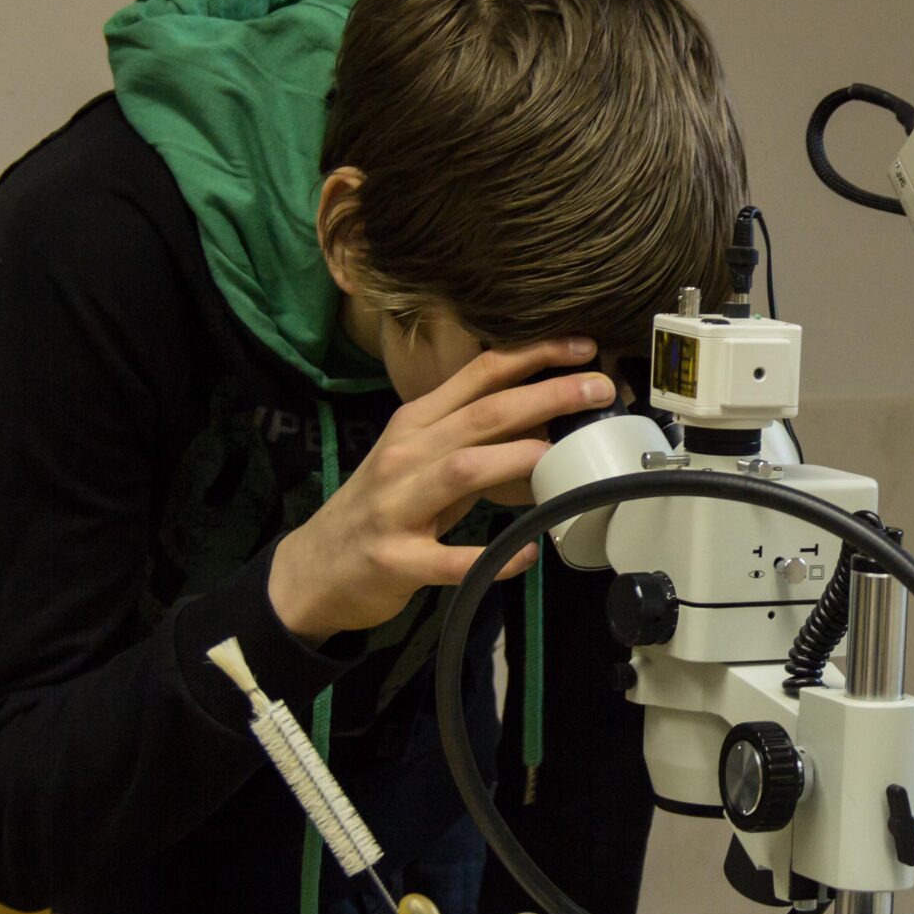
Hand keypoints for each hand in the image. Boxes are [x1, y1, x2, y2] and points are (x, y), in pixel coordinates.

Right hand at [268, 339, 614, 642]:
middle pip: (482, 415)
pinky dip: (492, 556)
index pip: (479, 374)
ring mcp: (397, 507)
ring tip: (562, 456)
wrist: (315, 568)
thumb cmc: (382, 506)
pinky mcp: (396, 560)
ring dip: (516, 458)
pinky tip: (527, 553)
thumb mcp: (419, 457)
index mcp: (416, 422)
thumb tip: (548, 411)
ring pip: (463, 469)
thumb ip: (473, 434)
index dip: (533, 355)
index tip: (585, 345)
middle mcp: (405, 454)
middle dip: (544, 396)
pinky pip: (451, 559)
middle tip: (599, 387)